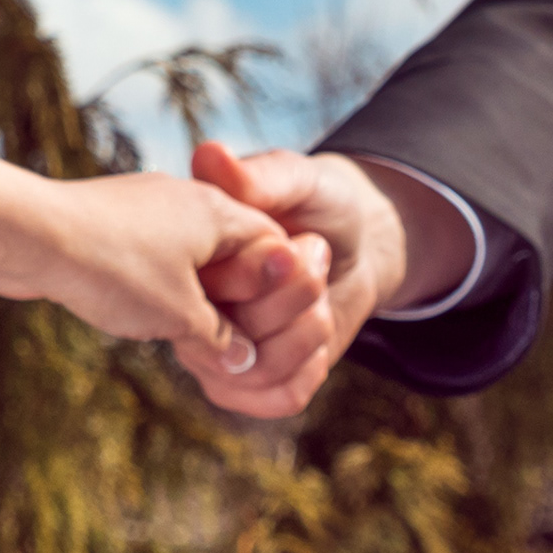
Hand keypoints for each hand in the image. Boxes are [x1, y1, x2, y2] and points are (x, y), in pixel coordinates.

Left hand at [0, 134, 331, 392]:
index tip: (273, 329)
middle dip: (236, 299)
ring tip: (185, 334)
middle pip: (234, 252)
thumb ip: (221, 339)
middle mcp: (186, 200)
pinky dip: (155, 288)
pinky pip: (150, 258)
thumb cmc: (110, 268)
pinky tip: (140, 313)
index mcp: (218, 212)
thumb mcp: (181, 316)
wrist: (25, 234)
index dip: (281, 292)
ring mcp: (145, 208)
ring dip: (192, 296)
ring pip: (189, 257)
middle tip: (232, 342)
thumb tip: (242, 360)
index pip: (276, 247)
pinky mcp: (109, 224)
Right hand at [180, 144, 430, 418]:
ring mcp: (218, 351)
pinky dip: (308, 370)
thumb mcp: (297, 178)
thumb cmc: (320, 201)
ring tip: (320, 298)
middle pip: (232, 338)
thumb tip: (209, 154)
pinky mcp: (251, 382)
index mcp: (192, 257)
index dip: (262, 276)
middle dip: (294, 300)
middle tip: (316, 256)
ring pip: (254, 374)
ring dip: (306, 335)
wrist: (359, 242)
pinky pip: (275, 398)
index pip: (209, 289)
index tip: (295, 244)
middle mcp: (194, 307)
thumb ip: (257, 176)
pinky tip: (318, 338)